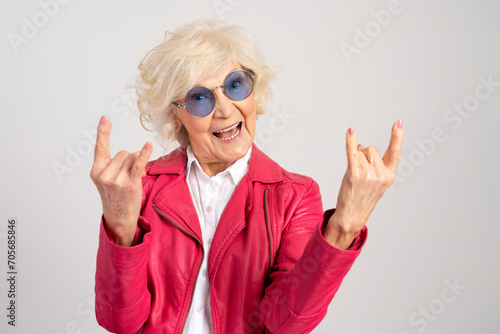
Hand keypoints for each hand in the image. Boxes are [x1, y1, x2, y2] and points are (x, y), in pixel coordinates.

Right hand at [90, 116, 152, 246]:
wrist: (118, 217)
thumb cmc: (115, 196)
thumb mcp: (108, 179)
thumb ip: (119, 162)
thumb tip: (139, 151)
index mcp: (96, 171)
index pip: (100, 148)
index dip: (103, 132)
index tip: (105, 118)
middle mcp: (105, 175)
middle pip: (123, 153)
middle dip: (128, 161)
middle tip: (126, 176)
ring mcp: (116, 180)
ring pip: (132, 158)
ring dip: (136, 165)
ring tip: (132, 180)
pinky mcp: (130, 185)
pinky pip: (138, 165)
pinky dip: (144, 154)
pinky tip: (149, 145)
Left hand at [324, 119, 403, 248]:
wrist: (352, 215)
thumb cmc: (362, 197)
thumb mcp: (374, 181)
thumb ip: (372, 162)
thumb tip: (360, 147)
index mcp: (389, 175)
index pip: (395, 152)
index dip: (397, 136)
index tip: (398, 122)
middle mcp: (381, 174)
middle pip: (371, 149)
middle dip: (364, 156)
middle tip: (361, 175)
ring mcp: (368, 175)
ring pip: (360, 152)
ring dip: (355, 160)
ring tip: (354, 177)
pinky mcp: (354, 175)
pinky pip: (352, 154)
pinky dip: (350, 142)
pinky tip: (351, 131)